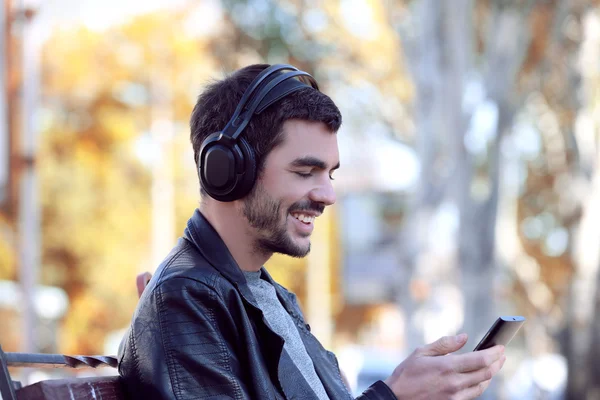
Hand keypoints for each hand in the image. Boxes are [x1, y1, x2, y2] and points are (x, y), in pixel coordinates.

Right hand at [383, 334, 505, 399]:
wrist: (397, 398)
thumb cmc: (407, 374)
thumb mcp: (421, 353)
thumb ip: (445, 344)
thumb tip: (464, 337)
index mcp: (447, 367)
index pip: (480, 359)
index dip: (494, 352)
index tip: (500, 346)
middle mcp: (455, 383)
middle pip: (486, 373)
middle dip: (497, 362)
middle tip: (501, 354)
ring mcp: (455, 396)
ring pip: (482, 385)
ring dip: (490, 374)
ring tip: (493, 365)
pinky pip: (473, 394)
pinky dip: (480, 384)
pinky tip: (479, 377)